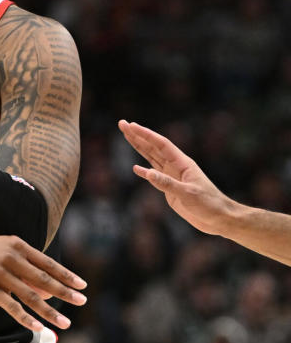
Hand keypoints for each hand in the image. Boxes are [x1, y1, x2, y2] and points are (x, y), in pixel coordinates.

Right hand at [0, 233, 86, 330]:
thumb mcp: (6, 250)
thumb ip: (27, 267)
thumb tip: (49, 291)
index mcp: (18, 246)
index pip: (48, 263)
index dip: (66, 275)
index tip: (82, 285)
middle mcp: (11, 259)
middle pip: (43, 279)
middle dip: (65, 292)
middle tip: (82, 301)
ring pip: (30, 296)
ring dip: (49, 311)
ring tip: (65, 322)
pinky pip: (11, 306)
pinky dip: (25, 317)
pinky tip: (38, 326)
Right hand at [118, 120, 235, 235]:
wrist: (220, 219)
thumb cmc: (209, 204)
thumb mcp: (188, 194)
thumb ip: (167, 183)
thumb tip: (146, 172)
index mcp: (182, 163)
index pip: (161, 144)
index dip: (145, 134)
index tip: (131, 125)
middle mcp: (176, 167)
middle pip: (153, 147)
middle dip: (138, 136)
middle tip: (122, 124)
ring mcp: (173, 177)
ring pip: (152, 158)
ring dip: (139, 148)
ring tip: (127, 136)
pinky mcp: (171, 189)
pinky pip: (154, 177)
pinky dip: (144, 172)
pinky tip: (135, 169)